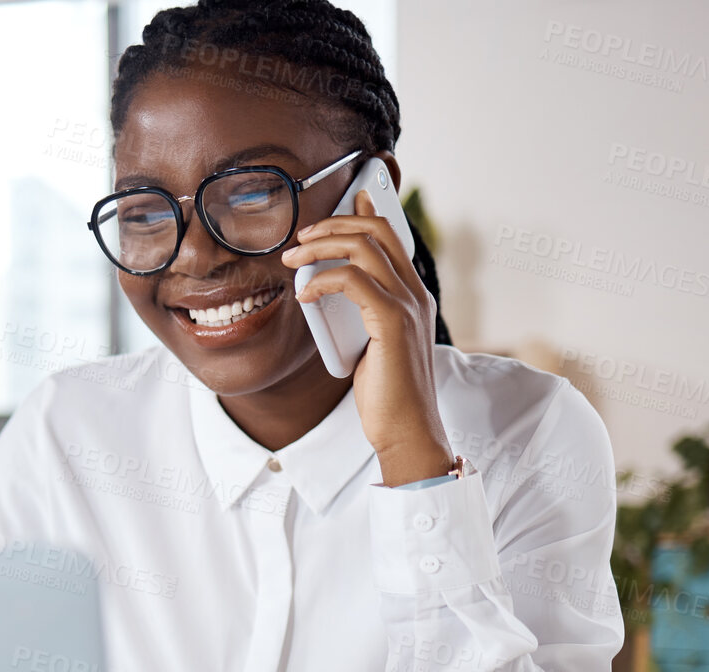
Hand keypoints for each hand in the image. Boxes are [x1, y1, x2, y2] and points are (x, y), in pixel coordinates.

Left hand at [281, 189, 455, 486]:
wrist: (408, 432)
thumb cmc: (386, 396)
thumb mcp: (371, 346)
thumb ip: (359, 315)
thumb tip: (328, 291)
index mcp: (412, 296)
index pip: (392, 237)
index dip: (365, 212)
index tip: (341, 202)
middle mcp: (415, 294)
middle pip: (377, 229)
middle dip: (333, 225)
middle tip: (299, 238)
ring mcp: (407, 305)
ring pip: (365, 246)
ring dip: (321, 246)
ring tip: (292, 259)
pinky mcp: (392, 322)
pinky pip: (353, 280)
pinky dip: (322, 281)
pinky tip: (304, 297)